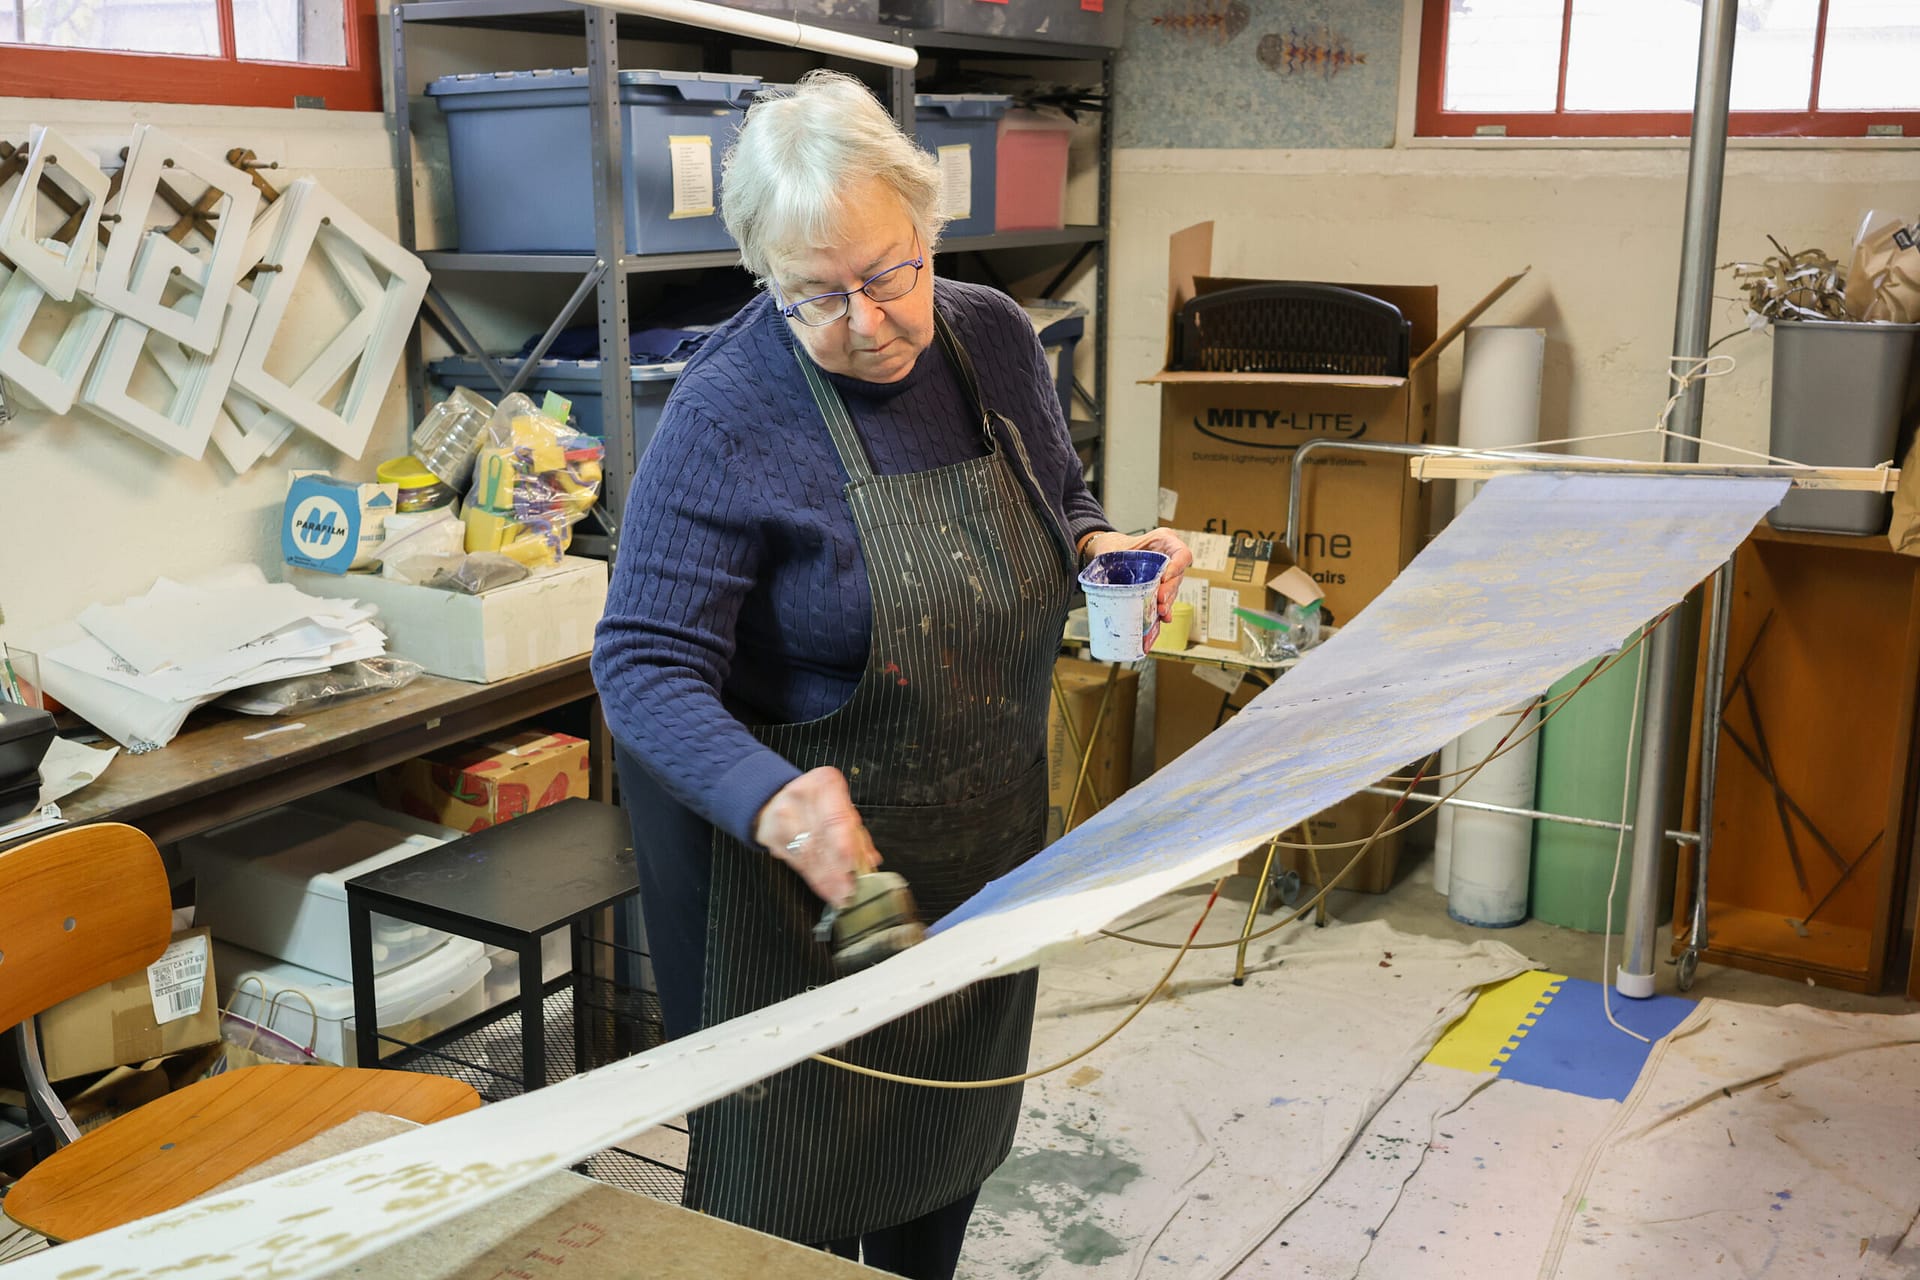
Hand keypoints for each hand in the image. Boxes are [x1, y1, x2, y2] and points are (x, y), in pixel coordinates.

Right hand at [752, 767, 881, 906]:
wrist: (775, 798)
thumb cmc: (815, 801)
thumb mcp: (840, 805)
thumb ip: (857, 832)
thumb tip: (870, 859)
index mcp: (825, 784)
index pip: (837, 818)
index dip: (845, 845)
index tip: (853, 866)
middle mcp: (801, 797)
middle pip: (823, 838)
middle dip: (838, 868)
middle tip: (851, 889)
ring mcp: (783, 816)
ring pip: (810, 854)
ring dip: (827, 879)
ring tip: (842, 896)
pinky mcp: (773, 836)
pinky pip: (798, 862)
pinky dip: (815, 879)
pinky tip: (826, 890)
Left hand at [1081, 528, 1193, 622]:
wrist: (1111, 554)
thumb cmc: (1115, 546)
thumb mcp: (1114, 547)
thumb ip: (1113, 557)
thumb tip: (1106, 577)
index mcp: (1164, 541)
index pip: (1182, 554)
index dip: (1177, 567)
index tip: (1164, 578)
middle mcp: (1170, 559)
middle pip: (1178, 577)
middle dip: (1169, 591)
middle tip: (1160, 600)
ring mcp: (1167, 576)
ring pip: (1172, 592)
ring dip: (1166, 605)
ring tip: (1160, 613)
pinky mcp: (1160, 591)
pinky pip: (1163, 603)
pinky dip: (1160, 614)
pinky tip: (1158, 623)